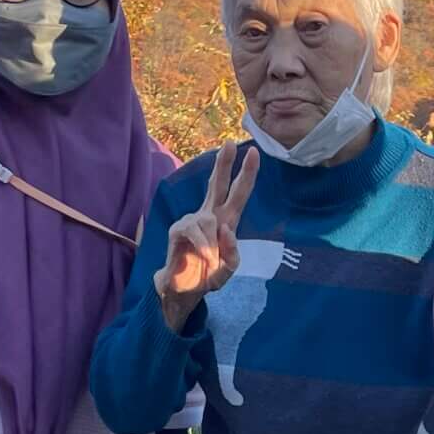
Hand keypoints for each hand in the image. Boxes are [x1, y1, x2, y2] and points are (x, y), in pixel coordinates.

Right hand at [155, 140, 258, 331]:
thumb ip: (233, 254)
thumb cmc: (207, 276)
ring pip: (210, 222)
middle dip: (223, 164)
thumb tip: (225, 230)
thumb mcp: (228, 269)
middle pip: (217, 185)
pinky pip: (197, 233)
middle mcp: (209, 215)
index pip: (237, 193)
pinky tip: (205, 259)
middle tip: (230, 144)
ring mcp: (193, 220)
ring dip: (213, 245)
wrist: (184, 290)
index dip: (246, 174)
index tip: (254, 152)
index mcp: (225, 220)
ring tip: (211, 263)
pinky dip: (205, 248)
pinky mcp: (179, 230)